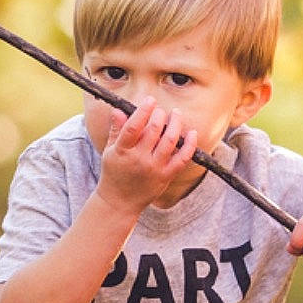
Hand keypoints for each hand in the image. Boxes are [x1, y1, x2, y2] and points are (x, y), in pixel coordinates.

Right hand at [96, 96, 196, 213]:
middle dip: (159, 115)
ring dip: (175, 124)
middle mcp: (139, 159)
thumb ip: (116, 130)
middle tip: (160, 110)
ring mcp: (154, 168)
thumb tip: (118, 110)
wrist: (120, 202)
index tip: (150, 100)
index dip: (143, 111)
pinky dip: (190, 145)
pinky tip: (192, 133)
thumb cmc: (114, 173)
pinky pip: (182, 158)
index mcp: (122, 151)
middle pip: (153, 130)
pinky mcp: (166, 176)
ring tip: (176, 114)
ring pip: (169, 141)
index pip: (134, 126)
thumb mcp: (110, 151)